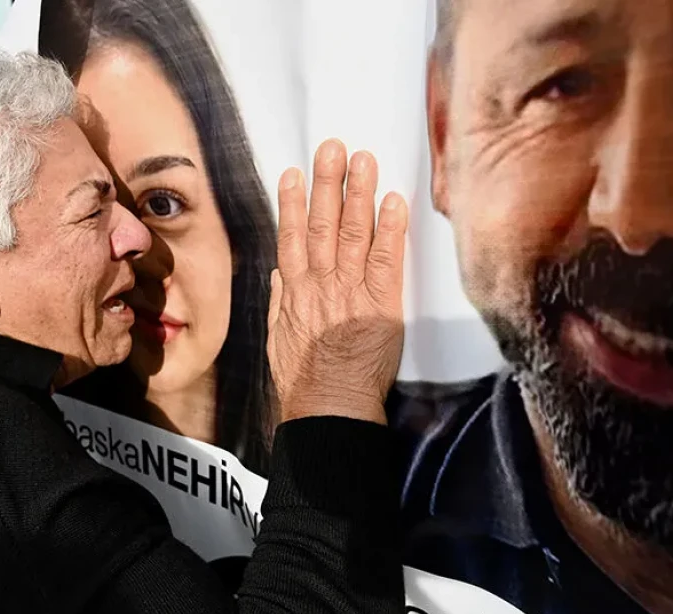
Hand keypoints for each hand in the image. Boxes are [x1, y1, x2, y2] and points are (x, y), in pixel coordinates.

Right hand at [267, 139, 408, 425]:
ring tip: (362, 159)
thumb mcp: (278, 339)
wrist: (329, 408)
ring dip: (358, 192)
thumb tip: (281, 274)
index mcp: (295, 292)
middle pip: (324, 224)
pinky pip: (387, 259)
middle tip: (333, 147)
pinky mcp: (383, 304)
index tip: (294, 173)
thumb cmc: (303, 382)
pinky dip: (391, 228)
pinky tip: (393, 200)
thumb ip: (281, 302)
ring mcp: (352, 291)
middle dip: (328, 182)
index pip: (293, 237)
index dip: (294, 202)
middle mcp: (322, 284)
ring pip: (354, 232)